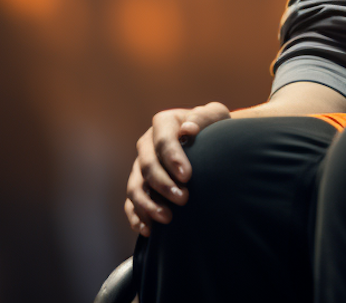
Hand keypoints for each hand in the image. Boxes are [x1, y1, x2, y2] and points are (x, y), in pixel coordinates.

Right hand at [123, 102, 230, 235]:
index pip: (163, 140)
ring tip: (168, 218)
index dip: (172, 158)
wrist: (210, 142)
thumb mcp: (215, 116)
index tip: (188, 176)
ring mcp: (140, 166)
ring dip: (148, 204)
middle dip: (163, 184)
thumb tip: (188, 129)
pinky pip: (130, 203)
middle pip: (147, 165)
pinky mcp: (139, 185)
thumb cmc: (214, 128)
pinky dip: (136, 216)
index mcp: (164, 123)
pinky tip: (148, 229)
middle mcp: (147, 144)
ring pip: (135, 186)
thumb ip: (204, 118)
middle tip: (184, 199)